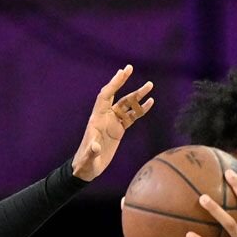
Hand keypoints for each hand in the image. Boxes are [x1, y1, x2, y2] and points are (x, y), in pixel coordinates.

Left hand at [70, 65, 153, 181]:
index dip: (113, 84)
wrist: (87, 169)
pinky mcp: (119, 130)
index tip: (122, 72)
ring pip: (127, 105)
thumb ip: (91, 152)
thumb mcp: (88, 159)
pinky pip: (132, 116)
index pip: (106, 96)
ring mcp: (113, 122)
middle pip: (115, 95)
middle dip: (122, 81)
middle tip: (129, 67)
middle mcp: (105, 117)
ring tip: (150, 85)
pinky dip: (141, 109)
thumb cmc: (85, 163)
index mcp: (97, 119)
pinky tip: (150, 102)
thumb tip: (95, 146)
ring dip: (137, 95)